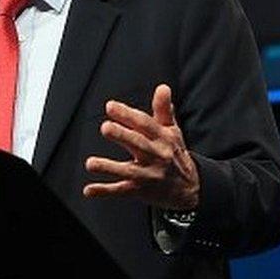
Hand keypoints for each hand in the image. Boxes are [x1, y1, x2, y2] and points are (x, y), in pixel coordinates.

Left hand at [83, 84, 199, 209]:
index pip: (145, 124)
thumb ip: (164, 109)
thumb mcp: (173, 131)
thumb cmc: (175, 154)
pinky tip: (88, 190)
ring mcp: (148, 175)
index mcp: (162, 138)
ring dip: (108, 167)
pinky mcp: (140, 191)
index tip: (110, 106)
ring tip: (91, 163)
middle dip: (122, 136)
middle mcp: (156, 156)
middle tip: (105, 128)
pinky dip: (104, 191)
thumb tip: (163, 87)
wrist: (190, 188)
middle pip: (138, 145)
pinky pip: (121, 190)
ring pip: (128, 171)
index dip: (128, 115)